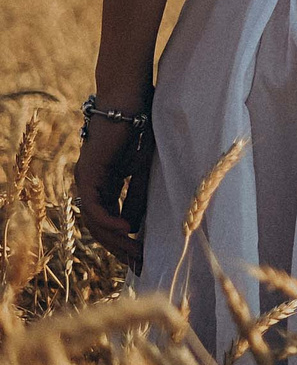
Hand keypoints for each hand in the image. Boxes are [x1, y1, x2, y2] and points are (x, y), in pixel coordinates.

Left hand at [73, 117, 151, 271]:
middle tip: (140, 264)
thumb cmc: (140, 130)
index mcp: (104, 186)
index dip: (124, 243)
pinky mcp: (88, 173)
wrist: (131, 101)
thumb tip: (134, 228)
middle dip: (120, 248)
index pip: (109, 223)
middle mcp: (90, 186)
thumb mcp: (143, 171)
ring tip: (136, 251)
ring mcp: (86, 181)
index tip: (142, 259)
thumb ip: (136, 197)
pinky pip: (94, 205)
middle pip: (99, 228)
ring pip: (94, 221)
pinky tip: (127, 229)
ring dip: (115, 239)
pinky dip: (109, 219)